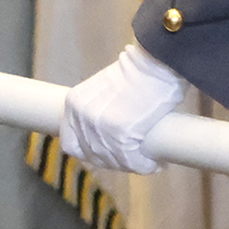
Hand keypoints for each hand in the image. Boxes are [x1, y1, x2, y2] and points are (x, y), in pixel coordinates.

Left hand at [60, 43, 186, 173]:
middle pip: (94, 156)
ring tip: (149, 161)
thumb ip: (97, 109)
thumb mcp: (102, 89)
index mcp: (74, 104)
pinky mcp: (120, 136)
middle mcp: (82, 118)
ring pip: (114, 162)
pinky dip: (145, 166)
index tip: (107, 156)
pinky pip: (133, 162)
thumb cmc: (137, 72)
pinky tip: (156, 164)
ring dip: (132, 165)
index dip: (88, 154)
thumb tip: (105, 138)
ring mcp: (99, 128)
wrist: (155, 62)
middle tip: (133, 159)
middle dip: (115, 162)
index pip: (71, 144)